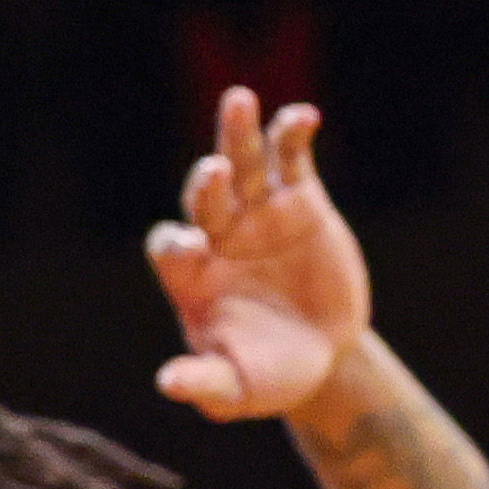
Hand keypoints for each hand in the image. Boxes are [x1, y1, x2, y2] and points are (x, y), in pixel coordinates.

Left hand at [146, 89, 372, 418]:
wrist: (321, 355)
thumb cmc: (267, 373)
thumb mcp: (236, 389)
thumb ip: (205, 384)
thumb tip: (168, 383)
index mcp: (192, 277)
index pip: (171, 248)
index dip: (176, 244)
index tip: (191, 248)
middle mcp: (218, 237)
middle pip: (204, 199)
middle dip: (206, 185)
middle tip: (214, 174)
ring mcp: (258, 214)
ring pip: (242, 164)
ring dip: (237, 133)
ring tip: (238, 99)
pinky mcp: (300, 202)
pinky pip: (291, 160)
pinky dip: (292, 136)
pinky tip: (303, 116)